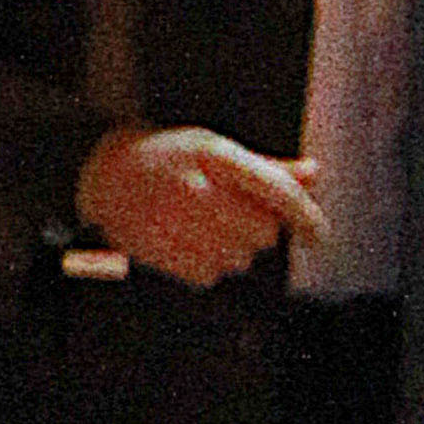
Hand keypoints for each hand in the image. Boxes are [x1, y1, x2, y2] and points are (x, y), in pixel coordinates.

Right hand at [73, 126, 327, 287]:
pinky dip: (207, 264)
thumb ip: (267, 168)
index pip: (276, 192)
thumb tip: (313, 174)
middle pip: (263, 233)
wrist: (104, 176)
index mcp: (214, 155)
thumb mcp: (216, 148)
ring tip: (202, 225)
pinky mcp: (162, 253)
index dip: (306, 217)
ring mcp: (176, 223)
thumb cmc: (168, 158)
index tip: (318, 236)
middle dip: (257, 228)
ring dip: (232, 249)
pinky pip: (212, 275)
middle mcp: (195, 188)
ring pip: (240, 259)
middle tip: (229, 213)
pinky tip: (186, 240)